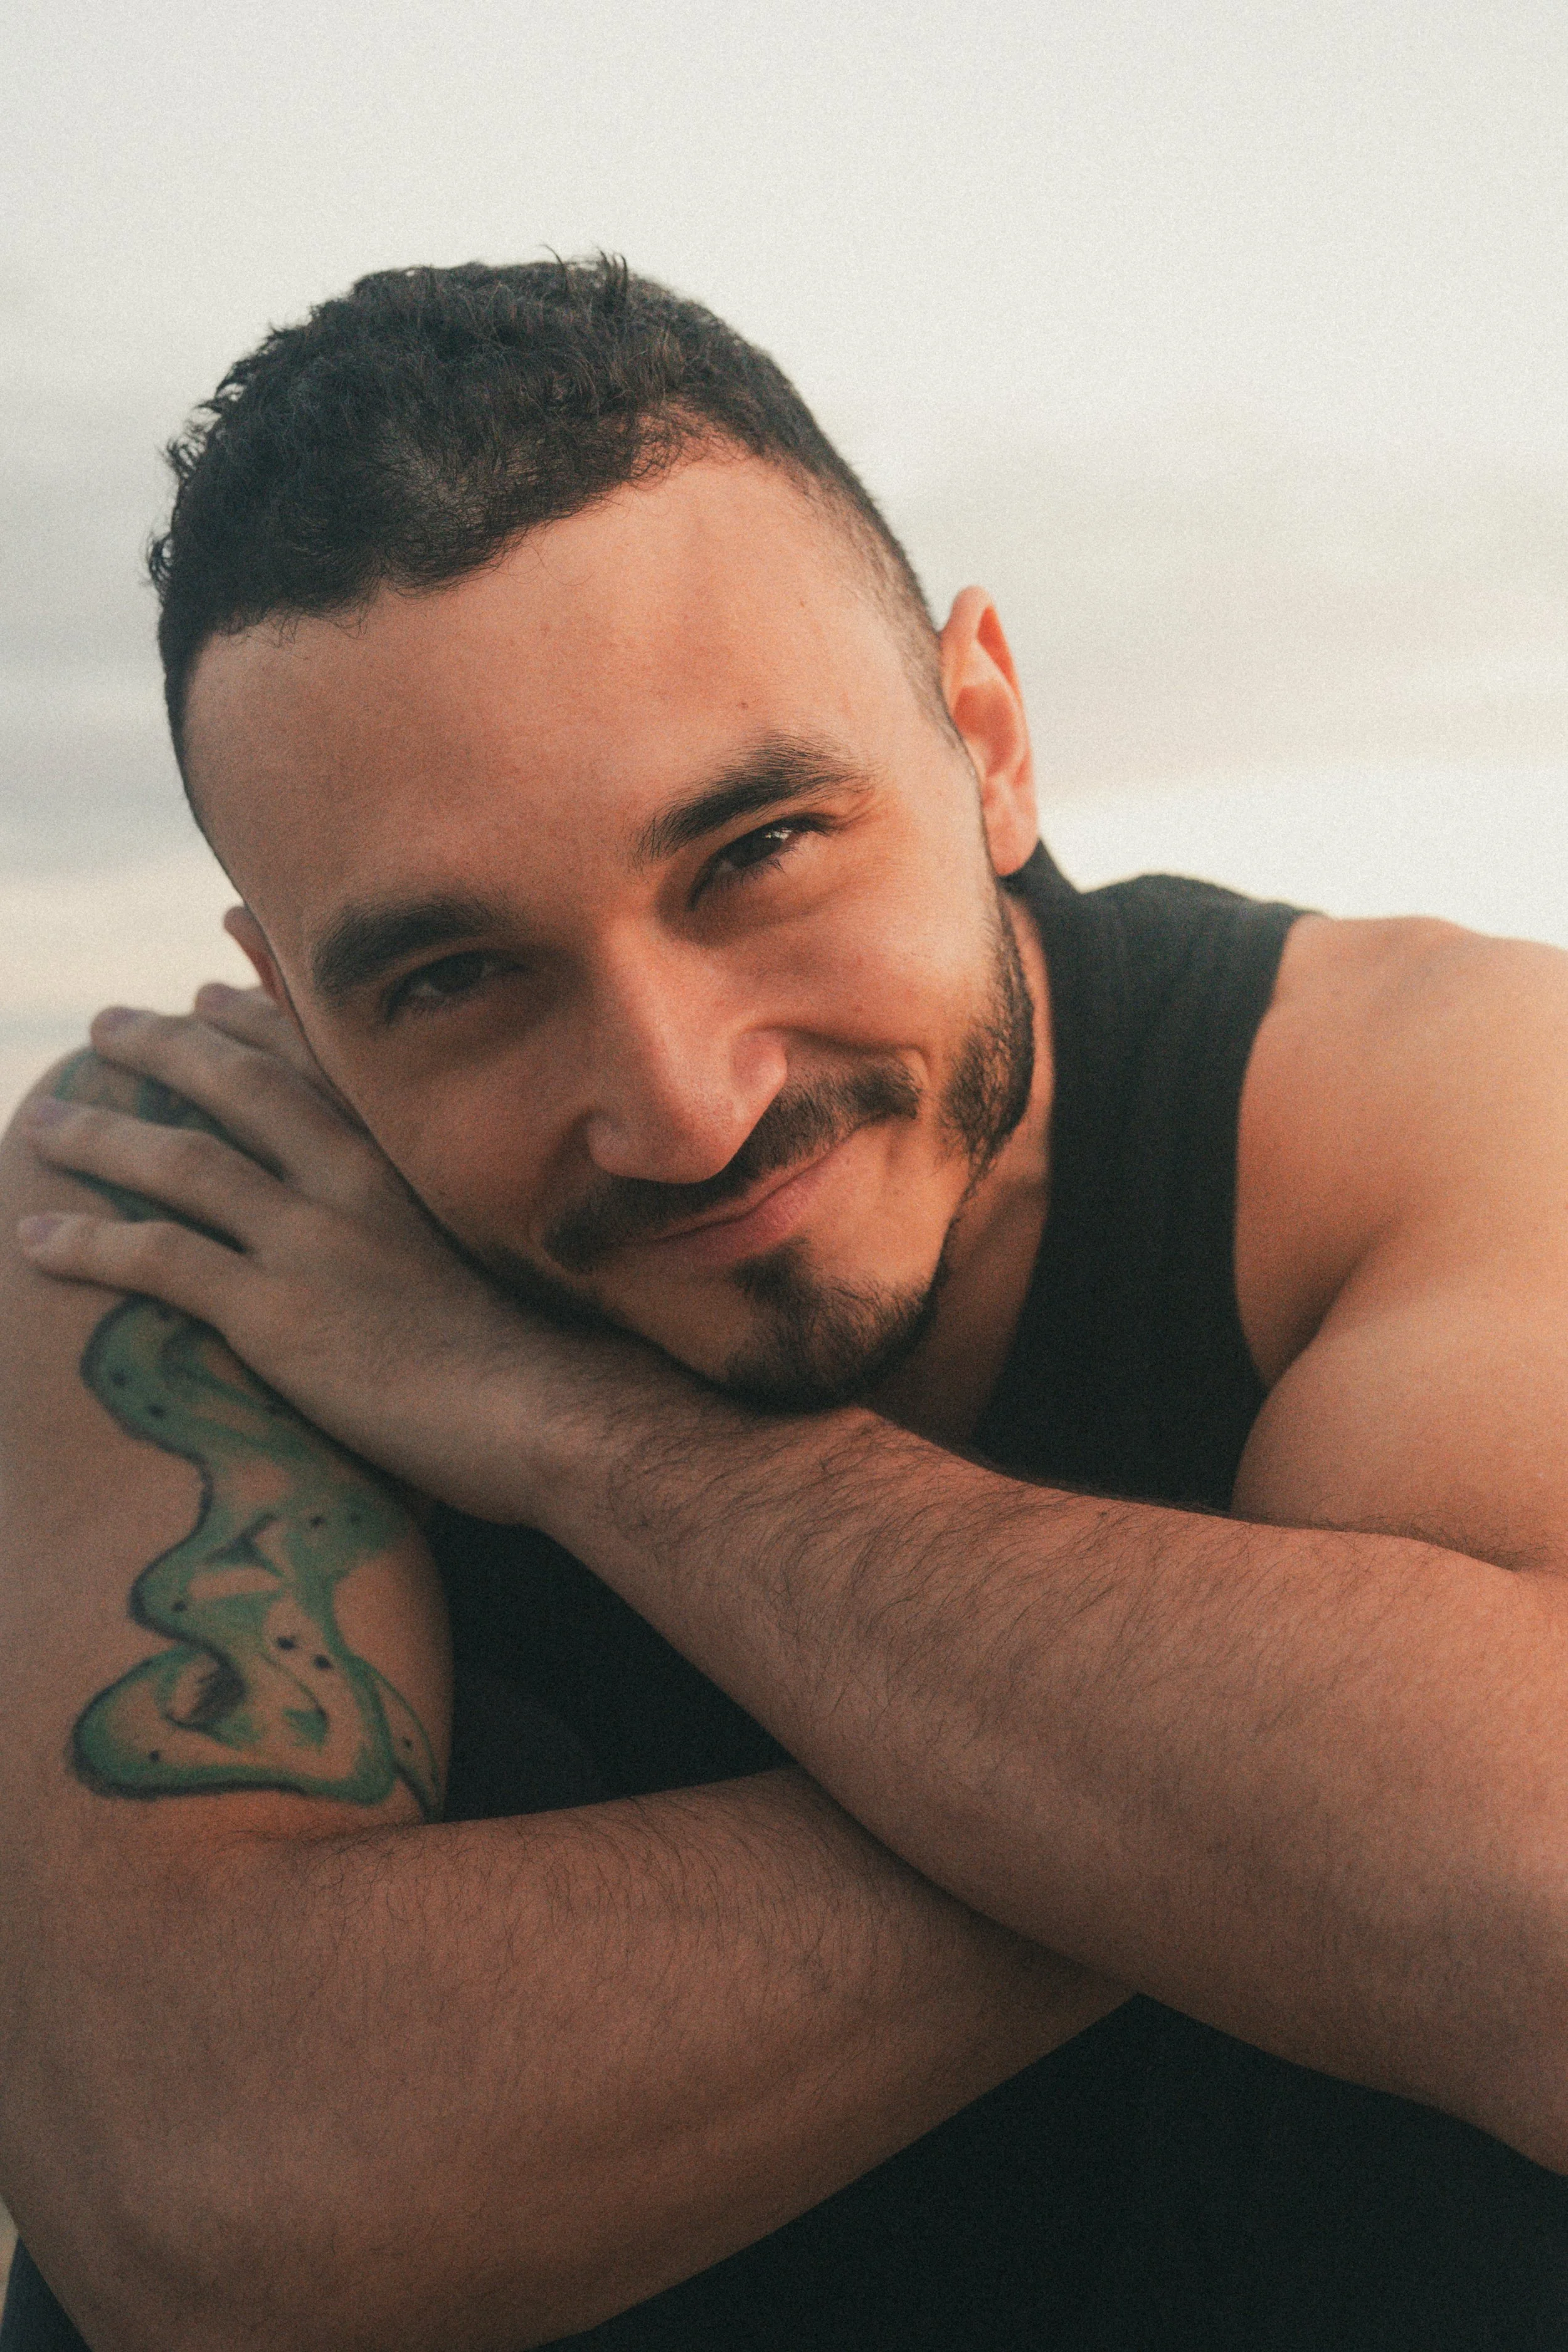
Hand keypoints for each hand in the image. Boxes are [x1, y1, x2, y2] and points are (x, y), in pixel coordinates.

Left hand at [16, 988, 583, 1520]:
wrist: (545, 1414)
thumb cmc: (532, 1355)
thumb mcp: (498, 1248)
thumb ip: (447, 1208)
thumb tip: (424, 1219)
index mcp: (408, 1159)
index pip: (318, 1058)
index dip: (255, 1014)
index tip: (207, 989)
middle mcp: (354, 1181)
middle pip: (238, 1086)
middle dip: (165, 1045)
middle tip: (107, 1025)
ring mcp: (312, 1241)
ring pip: (181, 1163)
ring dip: (102, 1134)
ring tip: (44, 1119)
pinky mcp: (274, 1312)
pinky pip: (159, 1260)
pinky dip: (89, 1241)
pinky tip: (34, 1238)